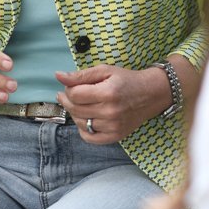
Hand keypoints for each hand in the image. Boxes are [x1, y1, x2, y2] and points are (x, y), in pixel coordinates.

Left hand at [56, 64, 170, 141]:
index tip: (71, 86)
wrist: (150, 94)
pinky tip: (87, 118)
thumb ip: (81, 75)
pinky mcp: (115, 136)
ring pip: (80, 123)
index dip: (68, 89)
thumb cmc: (126, 80)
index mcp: (108, 92)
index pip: (74, 95)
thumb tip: (58, 76)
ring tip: (80, 105)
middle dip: (67, 100)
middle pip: (75, 109)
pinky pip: (89, 138)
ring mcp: (113, 126)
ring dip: (75, 114)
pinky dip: (83, 129)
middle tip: (69, 94)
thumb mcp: (105, 70)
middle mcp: (110, 112)